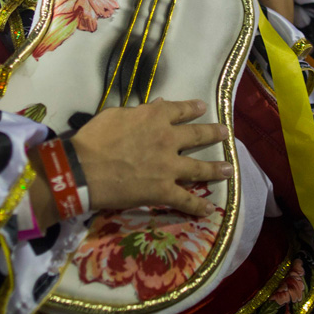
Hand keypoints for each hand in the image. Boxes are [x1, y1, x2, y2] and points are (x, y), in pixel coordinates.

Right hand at [69, 98, 230, 216]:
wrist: (84, 170)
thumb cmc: (94, 139)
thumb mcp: (114, 115)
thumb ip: (138, 111)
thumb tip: (156, 104)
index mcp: (154, 117)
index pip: (179, 109)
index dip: (192, 108)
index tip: (202, 107)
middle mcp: (168, 139)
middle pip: (196, 135)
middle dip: (213, 134)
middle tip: (225, 133)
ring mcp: (169, 166)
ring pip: (200, 168)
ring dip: (216, 169)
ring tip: (229, 169)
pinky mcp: (164, 190)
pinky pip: (186, 200)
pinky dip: (198, 206)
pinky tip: (209, 209)